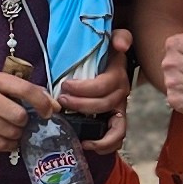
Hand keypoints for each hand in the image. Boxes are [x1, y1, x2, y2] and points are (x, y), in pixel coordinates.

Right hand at [0, 63, 54, 152]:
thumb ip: (24, 90)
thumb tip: (54, 106)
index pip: (25, 90)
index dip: (42, 103)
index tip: (49, 112)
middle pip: (18, 116)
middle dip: (26, 122)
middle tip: (22, 122)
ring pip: (9, 133)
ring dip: (17, 135)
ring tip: (13, 130)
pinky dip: (7, 145)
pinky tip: (6, 139)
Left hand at [56, 24, 132, 159]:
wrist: (111, 61)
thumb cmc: (105, 53)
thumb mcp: (114, 39)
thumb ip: (119, 37)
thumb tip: (121, 45)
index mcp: (119, 76)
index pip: (104, 86)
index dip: (84, 89)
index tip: (65, 85)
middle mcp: (122, 94)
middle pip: (104, 105)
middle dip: (80, 105)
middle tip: (61, 101)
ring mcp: (120, 109)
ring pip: (113, 127)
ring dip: (92, 128)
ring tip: (72, 124)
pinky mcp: (115, 120)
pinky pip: (117, 139)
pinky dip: (104, 146)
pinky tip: (86, 143)